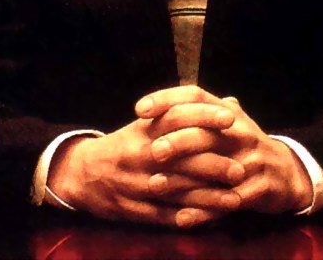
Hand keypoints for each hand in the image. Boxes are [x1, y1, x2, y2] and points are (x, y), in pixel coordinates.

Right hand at [49, 97, 242, 227]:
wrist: (82, 173)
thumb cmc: (124, 146)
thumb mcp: (146, 124)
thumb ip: (183, 114)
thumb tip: (230, 102)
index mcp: (143, 131)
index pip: (176, 117)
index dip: (203, 116)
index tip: (230, 118)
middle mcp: (139, 156)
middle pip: (181, 159)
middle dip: (214, 165)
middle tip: (240, 169)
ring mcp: (135, 185)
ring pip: (177, 192)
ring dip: (208, 197)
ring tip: (235, 199)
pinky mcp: (132, 210)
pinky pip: (164, 216)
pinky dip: (188, 218)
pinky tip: (209, 219)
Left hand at [137, 87, 312, 216]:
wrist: (285, 172)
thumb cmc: (243, 145)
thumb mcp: (226, 122)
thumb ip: (195, 112)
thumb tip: (157, 104)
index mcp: (227, 112)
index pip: (195, 95)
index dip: (166, 99)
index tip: (140, 109)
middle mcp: (240, 132)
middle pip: (205, 131)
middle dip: (177, 141)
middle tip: (153, 151)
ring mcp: (251, 160)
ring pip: (213, 169)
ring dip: (183, 179)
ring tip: (155, 185)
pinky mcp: (258, 188)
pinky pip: (226, 201)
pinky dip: (202, 211)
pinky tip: (180, 218)